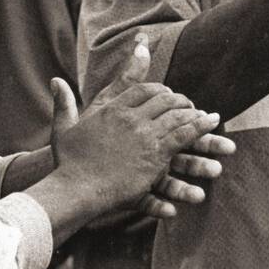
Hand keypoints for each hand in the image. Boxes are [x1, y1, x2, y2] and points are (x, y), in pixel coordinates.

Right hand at [41, 42, 224, 236]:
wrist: (76, 188)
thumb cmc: (68, 163)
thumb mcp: (64, 127)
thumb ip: (64, 103)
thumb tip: (55, 81)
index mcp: (112, 109)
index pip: (142, 89)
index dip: (158, 90)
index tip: (166, 94)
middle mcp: (131, 117)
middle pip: (164, 99)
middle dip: (181, 100)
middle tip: (190, 105)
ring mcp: (145, 136)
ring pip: (178, 115)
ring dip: (196, 112)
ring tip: (210, 115)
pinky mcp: (156, 155)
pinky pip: (184, 135)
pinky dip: (200, 127)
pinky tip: (212, 124)